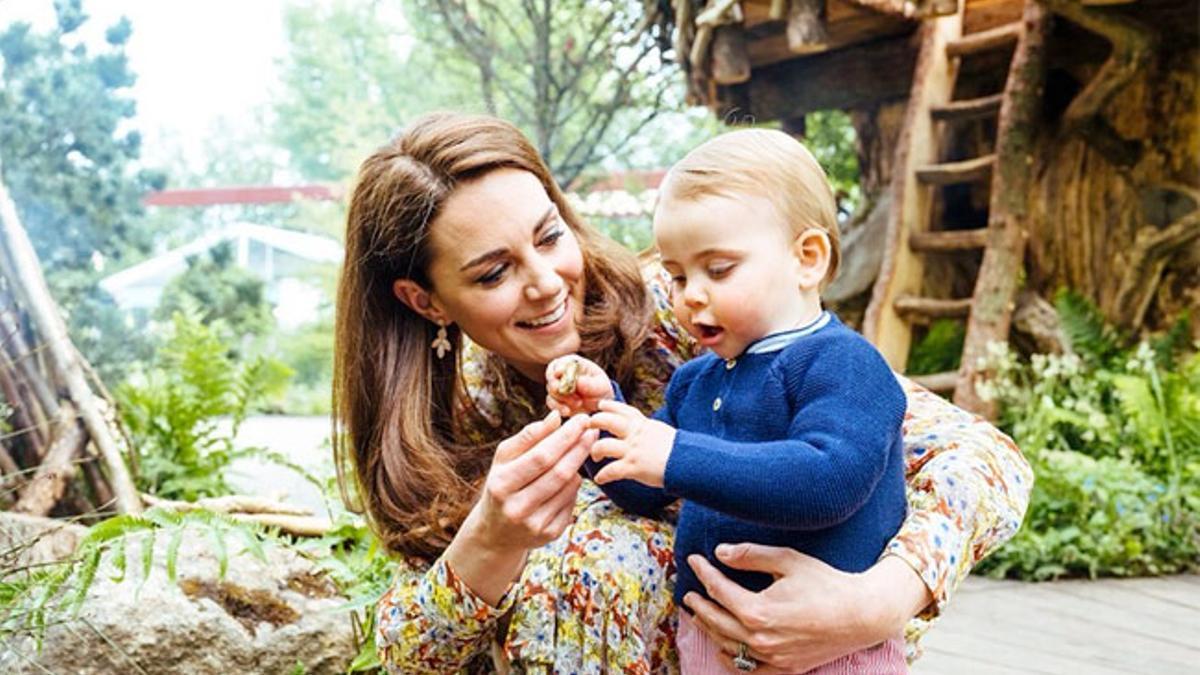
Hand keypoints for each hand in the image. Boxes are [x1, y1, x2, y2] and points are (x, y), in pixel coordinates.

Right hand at [447, 411, 596, 603]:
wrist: (496, 531)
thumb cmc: (502, 484)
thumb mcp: (505, 458)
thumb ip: (529, 436)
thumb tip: (556, 417)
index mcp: (502, 485)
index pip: (541, 457)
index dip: (565, 437)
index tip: (581, 420)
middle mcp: (517, 508)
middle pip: (559, 473)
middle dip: (579, 448)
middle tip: (591, 430)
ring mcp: (535, 525)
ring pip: (569, 487)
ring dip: (578, 465)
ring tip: (580, 450)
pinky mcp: (549, 535)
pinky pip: (572, 502)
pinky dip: (574, 486)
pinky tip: (571, 477)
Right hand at [545, 355, 611, 415]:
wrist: (600, 404)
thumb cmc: (601, 389)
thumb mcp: (601, 385)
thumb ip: (591, 384)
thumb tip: (578, 382)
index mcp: (572, 364)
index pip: (560, 363)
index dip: (558, 368)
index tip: (559, 374)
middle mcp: (561, 373)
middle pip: (551, 377)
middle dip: (558, 386)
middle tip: (571, 394)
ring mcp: (557, 387)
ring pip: (551, 391)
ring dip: (562, 399)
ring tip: (578, 403)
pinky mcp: (556, 400)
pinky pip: (551, 403)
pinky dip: (558, 407)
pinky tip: (567, 411)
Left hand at [586, 399, 674, 486]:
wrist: (688, 462)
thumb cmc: (678, 449)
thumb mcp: (660, 431)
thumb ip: (646, 429)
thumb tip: (640, 429)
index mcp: (642, 424)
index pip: (622, 410)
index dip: (609, 406)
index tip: (600, 406)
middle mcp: (635, 434)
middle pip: (606, 421)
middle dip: (594, 422)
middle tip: (588, 428)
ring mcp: (632, 451)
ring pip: (603, 446)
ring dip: (595, 451)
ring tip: (595, 457)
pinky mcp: (633, 468)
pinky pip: (610, 471)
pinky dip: (602, 476)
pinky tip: (600, 479)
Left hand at [682, 545, 928, 671]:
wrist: (862, 614)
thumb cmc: (827, 583)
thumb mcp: (788, 560)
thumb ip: (751, 556)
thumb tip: (721, 552)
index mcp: (758, 611)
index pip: (718, 590)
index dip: (703, 573)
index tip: (694, 560)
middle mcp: (760, 639)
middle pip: (716, 621)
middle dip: (699, 604)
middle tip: (689, 592)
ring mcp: (772, 658)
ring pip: (728, 646)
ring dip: (710, 629)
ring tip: (699, 615)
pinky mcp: (786, 668)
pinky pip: (749, 671)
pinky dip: (732, 660)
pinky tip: (724, 649)